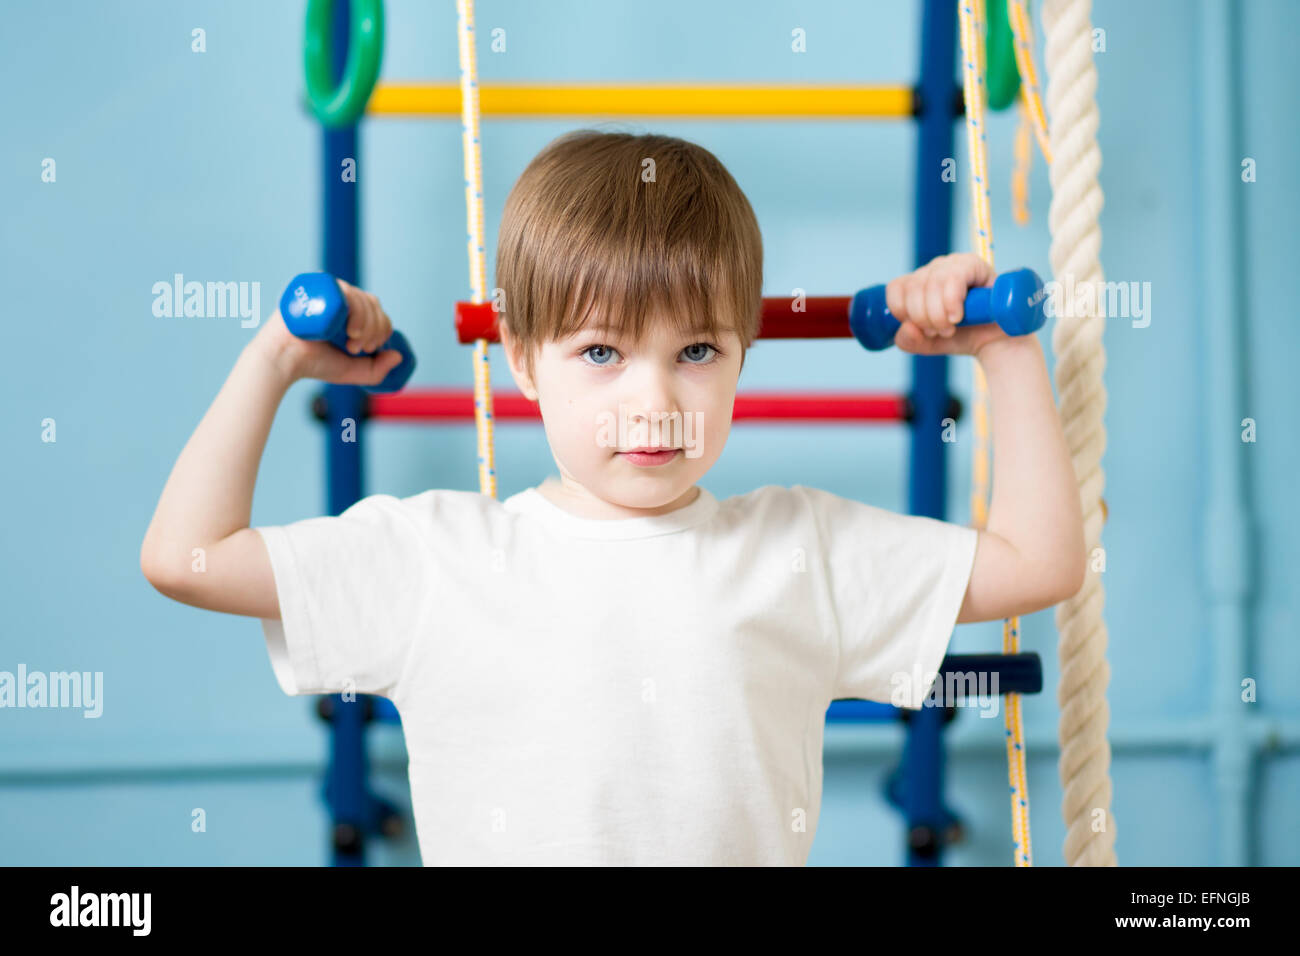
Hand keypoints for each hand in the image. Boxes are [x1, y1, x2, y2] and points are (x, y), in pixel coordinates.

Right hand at [253, 279, 404, 385]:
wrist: (284, 360)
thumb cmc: (314, 364)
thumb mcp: (352, 370)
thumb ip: (377, 368)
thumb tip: (398, 356)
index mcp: (348, 310)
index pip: (376, 310)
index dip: (382, 328)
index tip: (370, 349)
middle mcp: (339, 297)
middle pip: (372, 303)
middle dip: (374, 329)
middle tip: (358, 349)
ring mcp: (326, 290)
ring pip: (362, 298)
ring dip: (366, 325)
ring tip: (350, 344)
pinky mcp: (314, 287)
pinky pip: (345, 291)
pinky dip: (355, 311)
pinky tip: (349, 329)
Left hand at [884, 253, 1008, 357]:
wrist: (996, 343)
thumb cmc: (964, 336)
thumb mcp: (928, 343)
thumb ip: (909, 340)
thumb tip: (906, 327)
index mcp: (919, 281)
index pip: (896, 288)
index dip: (903, 312)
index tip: (922, 329)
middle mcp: (935, 268)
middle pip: (912, 287)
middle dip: (924, 318)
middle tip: (942, 332)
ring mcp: (954, 263)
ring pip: (931, 284)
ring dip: (938, 314)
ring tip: (951, 327)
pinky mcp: (974, 264)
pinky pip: (952, 279)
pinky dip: (952, 303)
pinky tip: (958, 316)